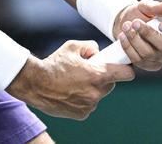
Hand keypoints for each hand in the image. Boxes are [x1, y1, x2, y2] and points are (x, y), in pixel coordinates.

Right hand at [7, 40, 134, 120]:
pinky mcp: (81, 114)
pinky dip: (83, 99)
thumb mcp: (73, 46)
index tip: (123, 67)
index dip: (126, 69)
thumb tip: (98, 53)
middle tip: (89, 72)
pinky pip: (89, 105)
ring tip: (75, 82)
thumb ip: (91, 46)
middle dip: (103, 78)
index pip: (126, 74)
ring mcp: (89, 105)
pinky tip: (70, 92)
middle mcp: (96, 92)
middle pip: (111, 85)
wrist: (35, 84)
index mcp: (97, 75)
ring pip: (98, 95)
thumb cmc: (54, 63)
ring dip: (92, 89)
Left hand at [112, 0, 161, 70]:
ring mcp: (161, 59)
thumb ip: (156, 6)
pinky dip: (129, 48)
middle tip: (135, 22)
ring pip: (149, 54)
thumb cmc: (142, 13)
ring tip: (126, 26)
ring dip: (135, 40)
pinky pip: (139, 60)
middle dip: (147, 33)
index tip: (161, 25)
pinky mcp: (149, 65)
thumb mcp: (147, 6)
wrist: (128, 23)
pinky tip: (122, 36)